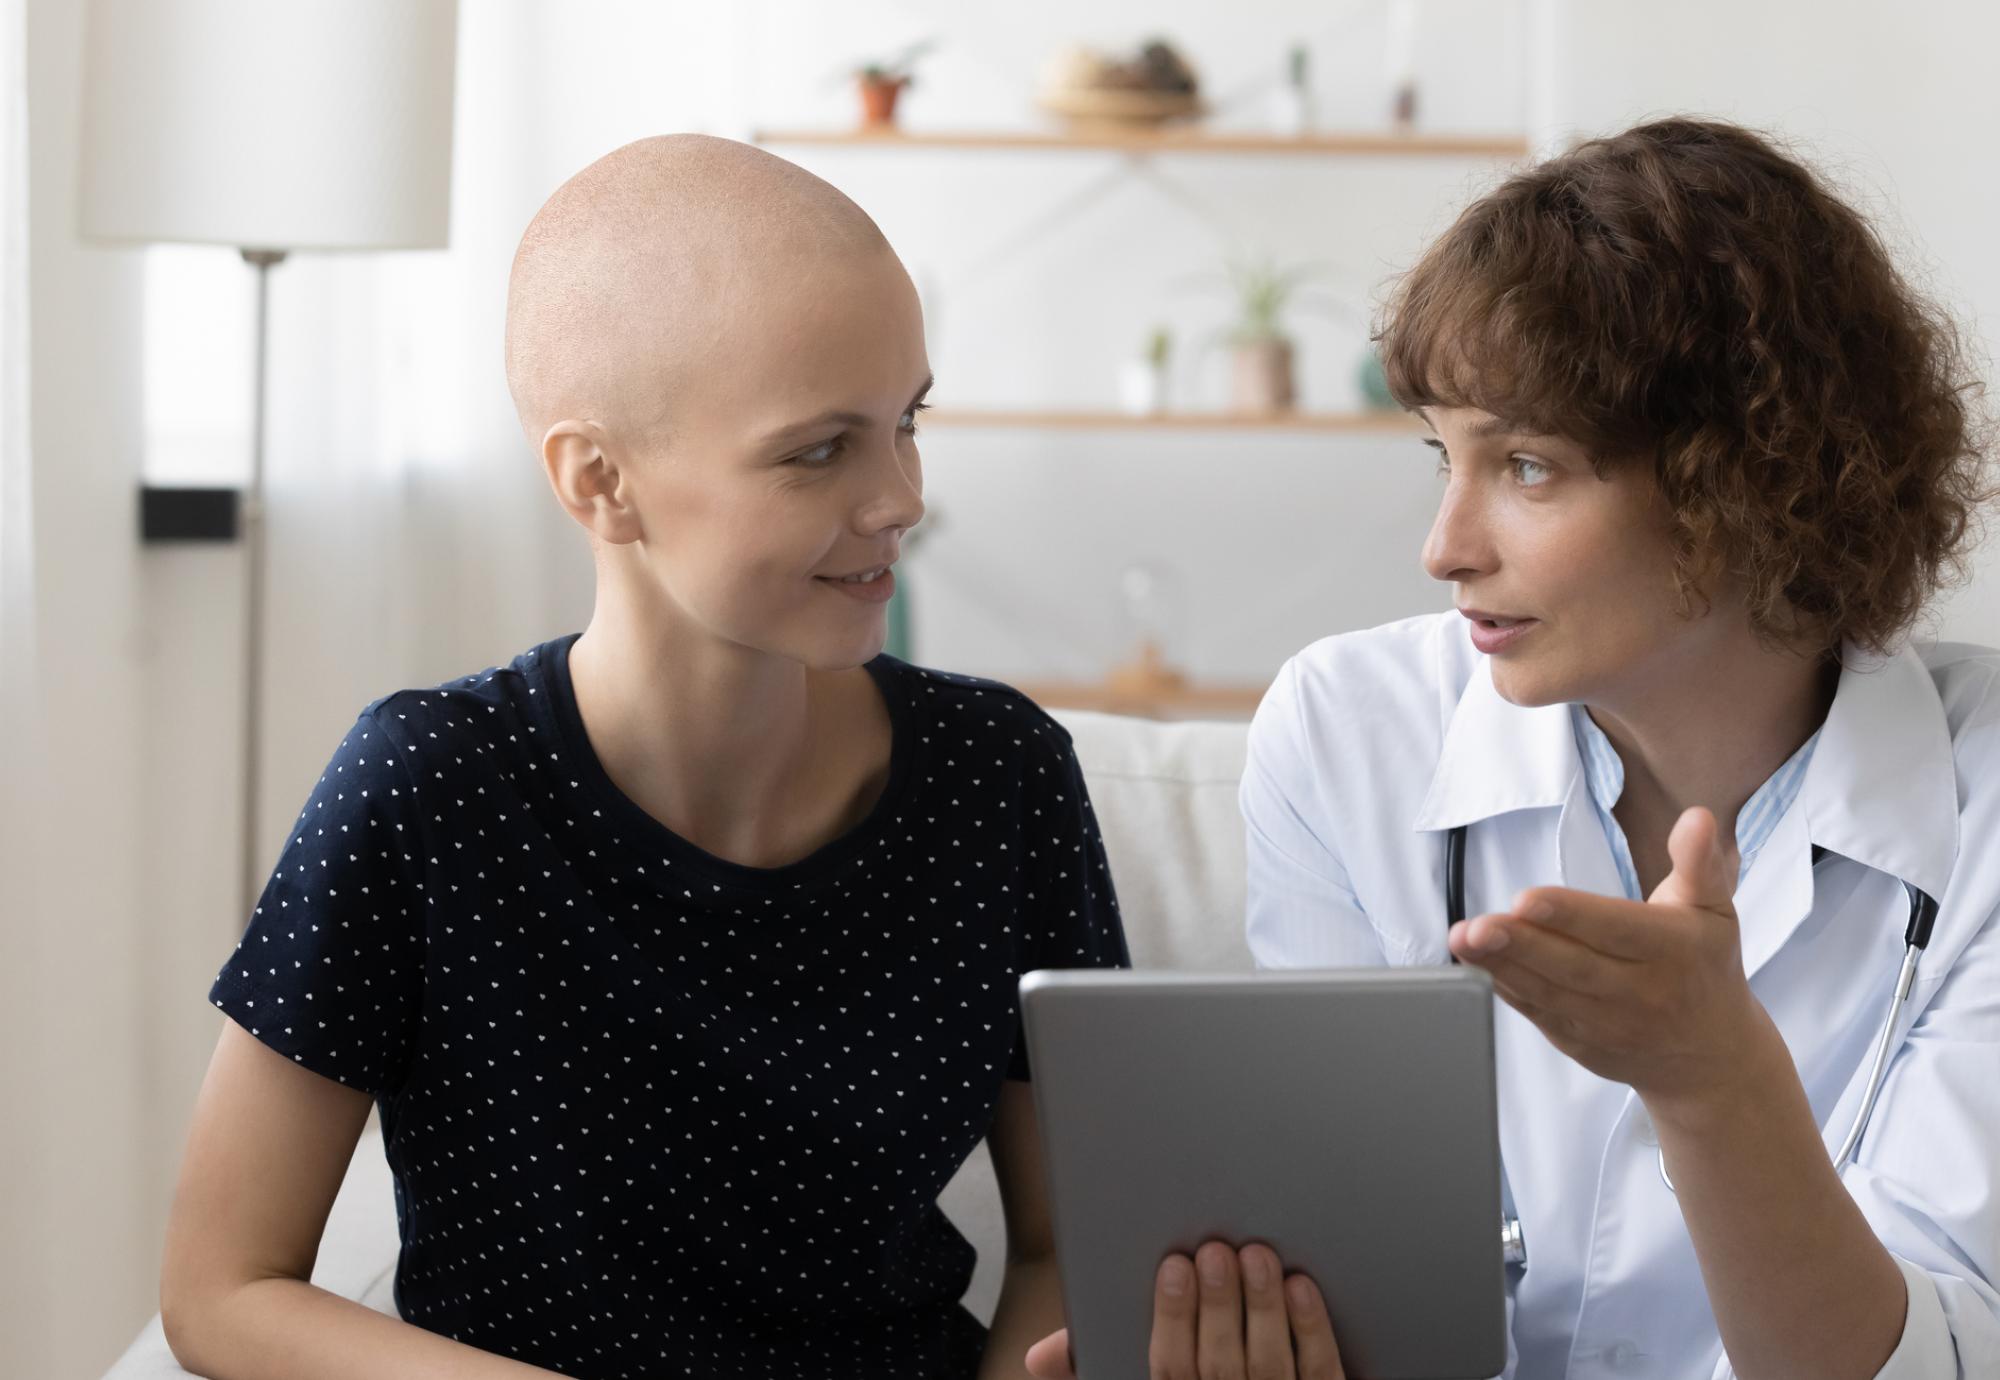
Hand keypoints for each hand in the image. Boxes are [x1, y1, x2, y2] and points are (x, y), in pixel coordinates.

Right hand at [1024, 1241, 1343, 1378]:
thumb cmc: (1191, 1376)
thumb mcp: (1132, 1377)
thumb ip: (1090, 1361)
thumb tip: (1039, 1356)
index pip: (1169, 1371)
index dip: (1172, 1318)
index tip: (1174, 1265)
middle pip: (1219, 1366)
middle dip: (1217, 1306)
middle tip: (1216, 1251)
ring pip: (1269, 1366)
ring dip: (1263, 1308)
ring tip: (1258, 1255)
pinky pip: (1321, 1374)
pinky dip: (1311, 1331)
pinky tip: (1301, 1288)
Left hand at [1447, 805, 1785, 1109]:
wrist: (1711, 1055)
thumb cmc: (1704, 965)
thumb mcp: (1713, 909)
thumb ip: (1697, 862)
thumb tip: (1697, 818)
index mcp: (1671, 951)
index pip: (1616, 931)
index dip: (1570, 916)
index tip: (1527, 900)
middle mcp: (1639, 992)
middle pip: (1573, 967)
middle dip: (1522, 945)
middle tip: (1479, 926)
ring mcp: (1607, 1024)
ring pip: (1548, 993)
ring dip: (1499, 966)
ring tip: (1462, 939)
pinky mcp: (1580, 1043)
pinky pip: (1537, 1014)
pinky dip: (1504, 989)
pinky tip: (1471, 964)